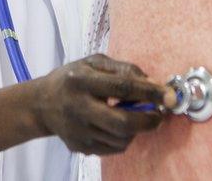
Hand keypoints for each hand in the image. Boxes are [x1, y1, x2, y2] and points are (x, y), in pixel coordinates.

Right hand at [31, 54, 174, 154]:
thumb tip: (153, 83)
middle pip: (123, 122)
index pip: (122, 87)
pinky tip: (118, 126)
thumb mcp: (93, 62)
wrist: (42, 104)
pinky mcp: (80, 147)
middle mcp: (78, 107)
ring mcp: (78, 131)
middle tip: (160, 115)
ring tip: (134, 116)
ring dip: (137, 129)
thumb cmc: (73, 78)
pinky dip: (124, 138)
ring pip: (121, 138)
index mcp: (82, 80)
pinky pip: (114, 148)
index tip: (170, 95)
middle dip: (149, 120)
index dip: (150, 92)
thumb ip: (123, 69)